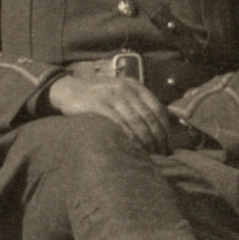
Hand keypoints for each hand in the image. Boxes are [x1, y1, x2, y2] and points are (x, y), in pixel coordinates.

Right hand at [47, 73, 171, 152]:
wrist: (70, 90)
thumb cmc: (100, 96)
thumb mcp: (122, 92)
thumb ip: (139, 103)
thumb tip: (164, 124)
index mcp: (134, 85)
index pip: (157, 107)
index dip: (165, 128)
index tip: (168, 144)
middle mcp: (125, 88)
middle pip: (149, 116)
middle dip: (157, 137)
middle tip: (161, 153)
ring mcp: (112, 96)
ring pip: (136, 121)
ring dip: (145, 140)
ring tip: (149, 154)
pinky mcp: (98, 105)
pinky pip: (119, 123)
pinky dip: (128, 137)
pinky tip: (132, 147)